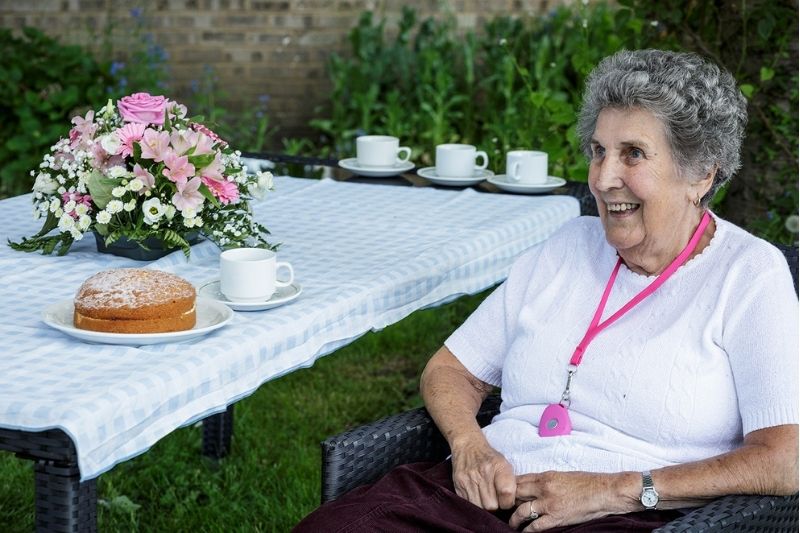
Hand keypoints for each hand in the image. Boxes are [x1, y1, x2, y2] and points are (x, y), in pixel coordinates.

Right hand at [450, 438, 515, 510]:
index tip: (506, 501)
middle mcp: (483, 472)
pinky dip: (474, 503)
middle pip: (491, 505)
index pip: (506, 493)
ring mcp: (468, 479)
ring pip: (479, 507)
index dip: (508, 502)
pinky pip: (468, 504)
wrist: (468, 446)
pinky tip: (477, 495)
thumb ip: (511, 483)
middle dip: (495, 506)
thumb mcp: (504, 464)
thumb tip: (516, 503)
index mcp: (498, 466)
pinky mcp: (458, 485)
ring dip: (483, 506)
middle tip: (495, 499)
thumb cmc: (489, 458)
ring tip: (485, 498)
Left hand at [508, 471, 633, 530]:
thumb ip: (548, 481)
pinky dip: (527, 530)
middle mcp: (544, 488)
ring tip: (512, 523)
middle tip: (504, 508)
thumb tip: (536, 486)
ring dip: (514, 519)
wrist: (605, 491)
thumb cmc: (588, 483)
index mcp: (546, 476)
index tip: (505, 493)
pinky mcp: (557, 517)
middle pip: (516, 494)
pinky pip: (536, 526)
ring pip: (522, 511)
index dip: (510, 487)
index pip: (520, 480)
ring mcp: (549, 503)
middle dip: (508, 501)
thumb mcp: (564, 476)